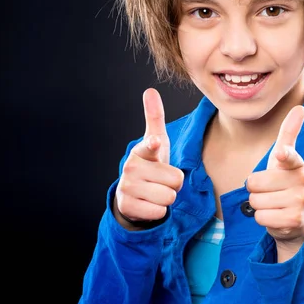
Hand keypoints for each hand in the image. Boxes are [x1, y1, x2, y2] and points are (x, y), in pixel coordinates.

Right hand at [114, 88, 183, 229]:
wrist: (132, 194)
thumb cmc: (150, 164)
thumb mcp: (155, 141)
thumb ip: (154, 117)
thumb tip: (150, 91)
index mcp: (141, 150)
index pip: (150, 146)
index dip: (154, 145)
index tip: (155, 142)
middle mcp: (131, 168)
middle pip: (176, 180)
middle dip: (174, 184)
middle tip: (161, 181)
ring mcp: (128, 188)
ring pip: (169, 197)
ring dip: (167, 198)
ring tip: (156, 191)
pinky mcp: (128, 207)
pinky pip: (160, 212)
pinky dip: (159, 211)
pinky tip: (149, 204)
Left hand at [246, 105, 303, 261]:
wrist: (298, 219)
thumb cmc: (285, 183)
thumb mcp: (285, 158)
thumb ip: (289, 133)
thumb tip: (300, 107)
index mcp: (296, 164)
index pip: (290, 156)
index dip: (284, 155)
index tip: (281, 154)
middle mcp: (302, 181)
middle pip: (254, 182)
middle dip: (255, 190)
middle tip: (270, 192)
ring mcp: (300, 202)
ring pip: (255, 201)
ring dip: (259, 205)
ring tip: (274, 204)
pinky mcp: (294, 221)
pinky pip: (260, 217)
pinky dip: (263, 219)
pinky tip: (276, 217)